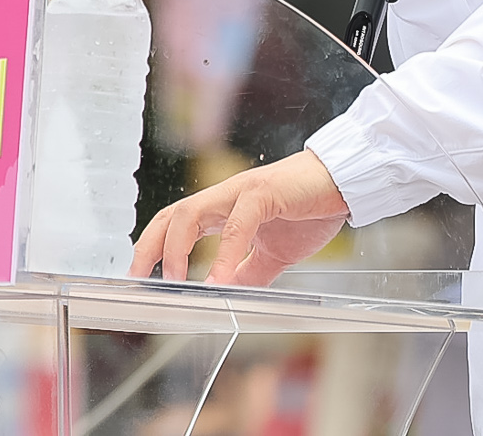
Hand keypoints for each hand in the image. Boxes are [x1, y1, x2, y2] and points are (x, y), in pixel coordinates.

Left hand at [130, 150, 351, 285]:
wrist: (343, 185)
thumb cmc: (309, 210)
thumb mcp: (272, 254)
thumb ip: (247, 271)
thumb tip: (227, 296)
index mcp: (223, 209)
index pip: (176, 222)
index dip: (152, 246)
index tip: (139, 277)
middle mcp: (225, 196)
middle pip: (172, 214)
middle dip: (149, 246)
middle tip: (139, 279)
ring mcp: (242, 191)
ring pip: (191, 212)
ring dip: (177, 248)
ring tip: (174, 281)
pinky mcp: (265, 192)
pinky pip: (237, 224)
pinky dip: (224, 254)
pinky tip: (221, 281)